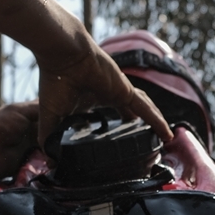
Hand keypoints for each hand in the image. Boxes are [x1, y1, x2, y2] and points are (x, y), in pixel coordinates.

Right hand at [36, 46, 172, 147]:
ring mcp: (120, 90)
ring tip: (164, 138)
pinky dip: (157, 122)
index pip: (111, 114)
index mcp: (94, 99)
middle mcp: (110, 94)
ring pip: (144, 110)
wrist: (61, 55)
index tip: (124, 142)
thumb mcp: (51, 115)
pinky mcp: (126, 89)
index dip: (120, 126)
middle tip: (150, 142)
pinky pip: (146, 109)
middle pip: (132, 112)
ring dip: (155, 123)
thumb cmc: (54, 80)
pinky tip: (167, 134)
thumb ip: (48, 136)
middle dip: (142, 126)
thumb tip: (47, 159)